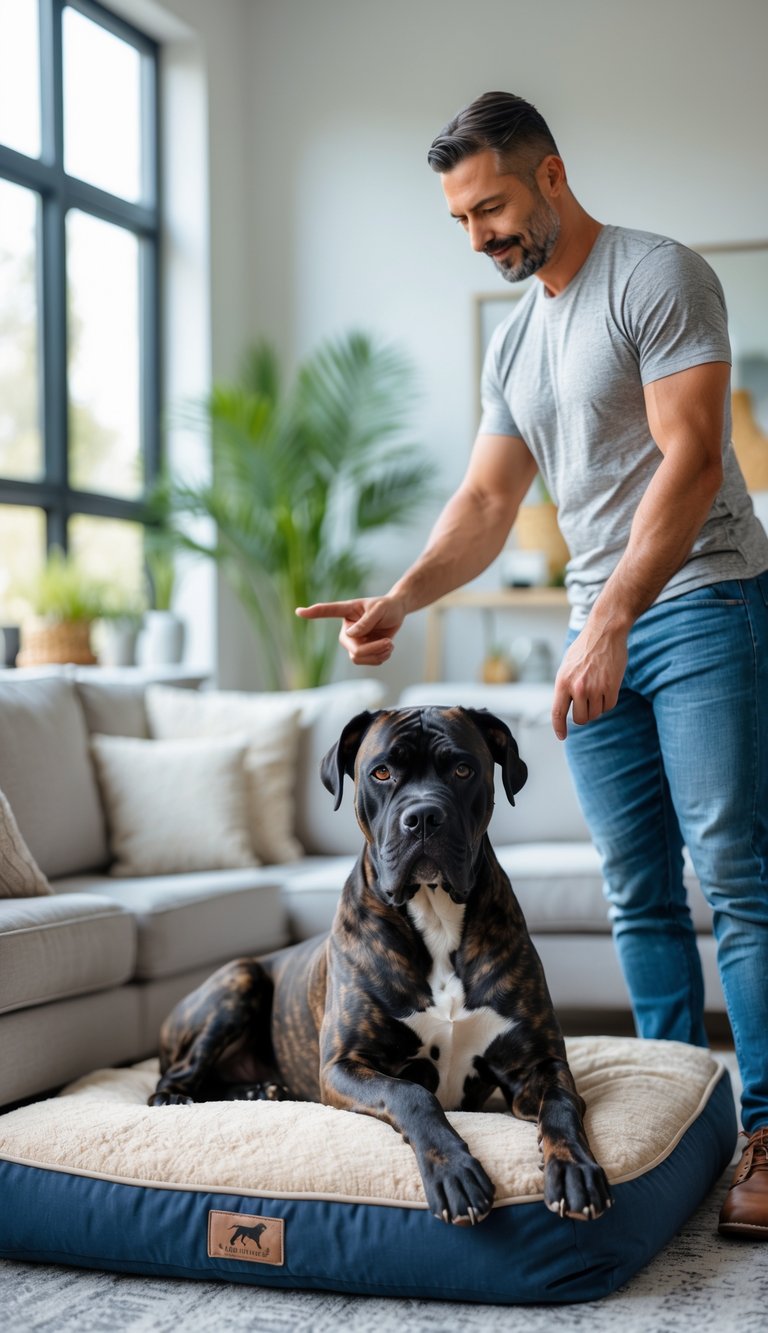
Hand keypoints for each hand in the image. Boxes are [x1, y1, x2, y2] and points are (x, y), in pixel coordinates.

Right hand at [295, 594, 406, 666]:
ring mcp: (353, 642)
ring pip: (359, 658)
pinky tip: (387, 647)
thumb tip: (351, 634)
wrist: (396, 614)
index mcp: (347, 612)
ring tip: (389, 644)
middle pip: (352, 649)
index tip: (298, 611)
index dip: (314, 612)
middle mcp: (346, 629)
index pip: (328, 611)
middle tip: (388, 643)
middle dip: (372, 649)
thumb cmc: (387, 607)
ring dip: (378, 654)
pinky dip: (382, 657)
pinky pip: (369, 662)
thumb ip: (366, 621)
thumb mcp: (379, 609)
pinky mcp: (361, 651)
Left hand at [551, 621, 627, 739]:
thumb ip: (565, 687)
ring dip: (596, 707)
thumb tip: (565, 709)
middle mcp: (578, 687)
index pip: (558, 713)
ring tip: (596, 689)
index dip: (559, 728)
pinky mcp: (612, 687)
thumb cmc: (584, 649)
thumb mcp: (566, 666)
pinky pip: (609, 707)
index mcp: (562, 682)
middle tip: (586, 703)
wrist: (605, 632)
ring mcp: (595, 688)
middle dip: (583, 715)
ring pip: (596, 714)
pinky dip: (608, 702)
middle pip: (581, 719)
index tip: (562, 736)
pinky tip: (607, 688)